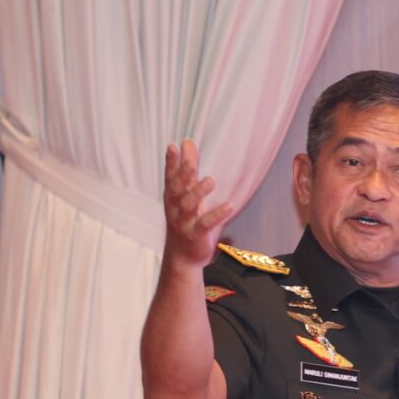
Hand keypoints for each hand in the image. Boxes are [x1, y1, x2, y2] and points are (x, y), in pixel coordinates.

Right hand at [162, 139, 234, 267]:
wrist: (181, 255)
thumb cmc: (185, 218)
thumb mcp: (186, 192)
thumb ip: (188, 169)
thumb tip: (187, 143)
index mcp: (172, 196)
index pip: (170, 177)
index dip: (171, 162)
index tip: (173, 146)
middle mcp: (175, 207)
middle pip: (177, 189)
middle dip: (182, 175)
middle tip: (189, 162)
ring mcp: (184, 222)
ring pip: (188, 205)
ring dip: (198, 192)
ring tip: (210, 180)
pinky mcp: (195, 235)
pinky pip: (205, 224)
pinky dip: (217, 215)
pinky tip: (229, 206)